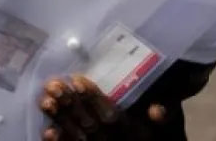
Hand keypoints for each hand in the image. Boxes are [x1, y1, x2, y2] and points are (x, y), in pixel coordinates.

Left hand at [38, 76, 169, 140]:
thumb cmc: (162, 137)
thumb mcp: (170, 126)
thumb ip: (164, 116)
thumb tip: (157, 109)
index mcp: (132, 130)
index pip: (111, 114)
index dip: (94, 98)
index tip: (77, 79)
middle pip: (90, 124)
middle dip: (71, 105)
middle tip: (53, 86)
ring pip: (78, 136)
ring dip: (61, 120)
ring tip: (45, 102)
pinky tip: (47, 131)